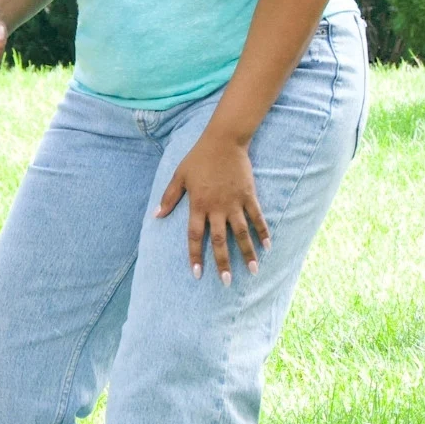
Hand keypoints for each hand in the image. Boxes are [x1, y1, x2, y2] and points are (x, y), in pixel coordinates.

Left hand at [153, 129, 270, 284]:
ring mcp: (235, 203)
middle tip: (227, 281)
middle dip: (223, 262)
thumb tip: (156, 215)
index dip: (195, 255)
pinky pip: (257, 218)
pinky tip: (268, 246)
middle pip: (220, 240)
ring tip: (253, 270)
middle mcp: (217, 208)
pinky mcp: (249, 196)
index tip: (197, 274)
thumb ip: (169, 197)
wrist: (224, 141)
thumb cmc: (199, 158)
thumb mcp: (179, 176)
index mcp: (198, 205)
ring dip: (247, 252)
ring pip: (242, 233)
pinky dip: (263, 232)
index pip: (195, 236)